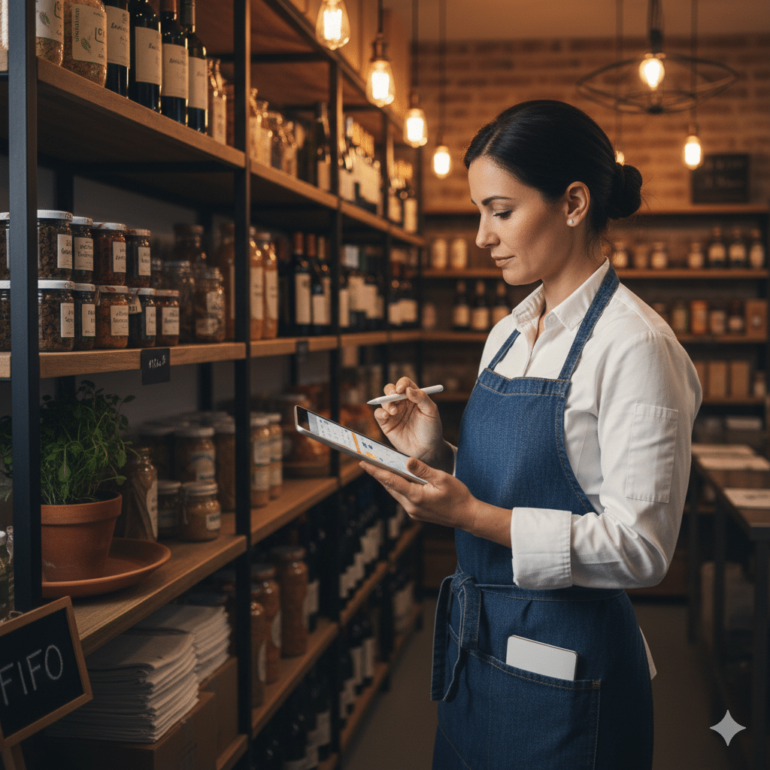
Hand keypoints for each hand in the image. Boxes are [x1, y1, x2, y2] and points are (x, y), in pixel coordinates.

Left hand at [360, 457, 475, 530]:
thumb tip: (406, 460)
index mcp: (416, 496)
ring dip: (388, 481)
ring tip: (379, 468)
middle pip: (389, 487)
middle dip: (378, 474)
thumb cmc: (458, 496)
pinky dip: (398, 487)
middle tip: (367, 461)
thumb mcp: (442, 478)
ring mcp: (413, 512)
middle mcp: (411, 506)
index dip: (375, 471)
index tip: (363, 462)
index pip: (390, 481)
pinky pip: (402, 497)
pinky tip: (398, 479)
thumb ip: (423, 469)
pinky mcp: (417, 513)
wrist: (468, 516)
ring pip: (395, 493)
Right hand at [373, 377, 452, 471]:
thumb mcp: (431, 412)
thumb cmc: (431, 430)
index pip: (405, 384)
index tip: (402, 389)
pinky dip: (380, 412)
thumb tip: (408, 389)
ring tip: (394, 412)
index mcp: (414, 397)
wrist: (427, 450)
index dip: (402, 383)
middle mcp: (402, 403)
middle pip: (391, 389)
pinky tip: (387, 415)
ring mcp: (393, 413)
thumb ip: (422, 398)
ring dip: (387, 403)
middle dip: (390, 390)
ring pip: (383, 401)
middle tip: (393, 395)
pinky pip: (378, 414)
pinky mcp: (386, 424)